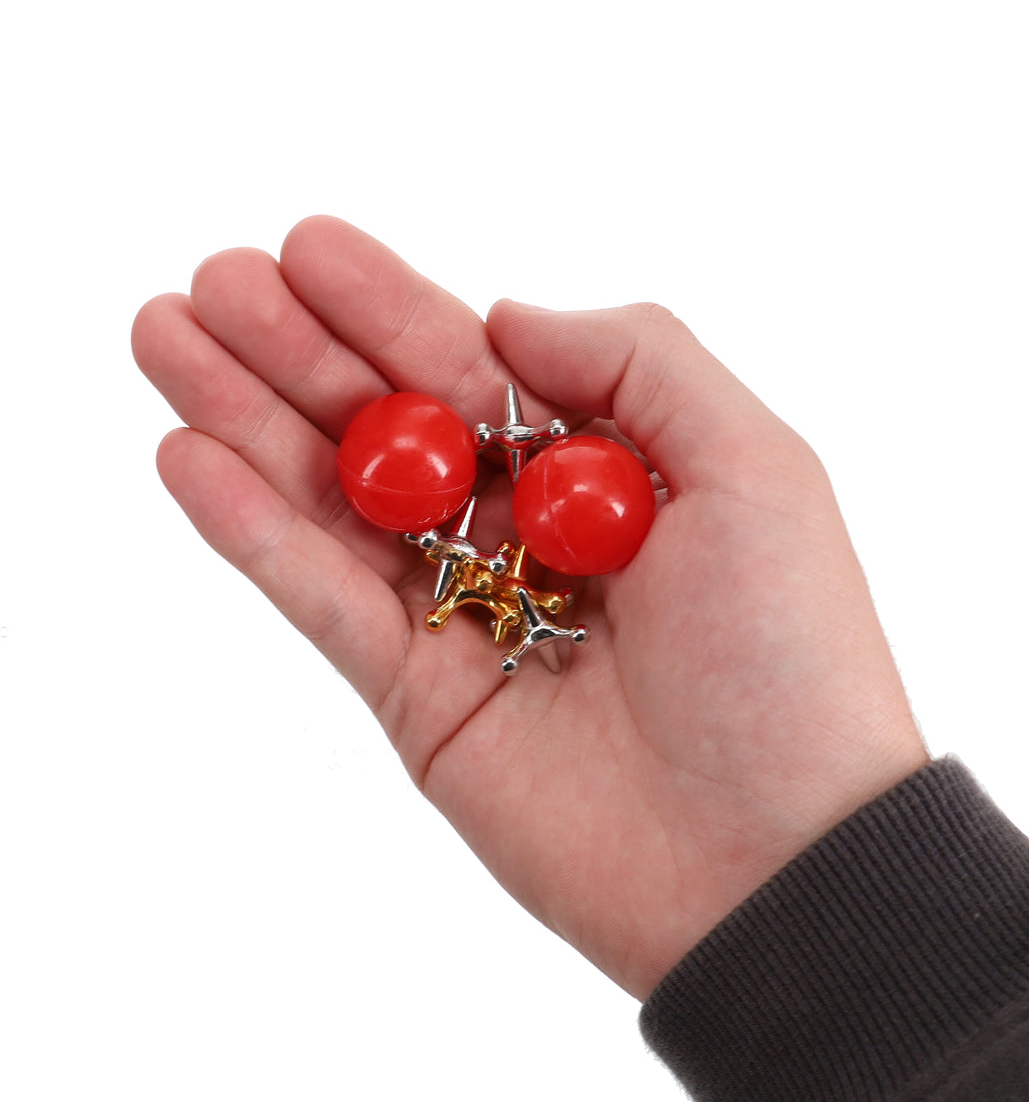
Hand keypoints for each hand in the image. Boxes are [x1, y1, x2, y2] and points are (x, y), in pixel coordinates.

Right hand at [133, 217, 927, 998]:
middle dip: (302, 353)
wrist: (778, 855)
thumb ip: (640, 363)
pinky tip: (189, 457)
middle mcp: (536, 544)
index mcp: (615, 482)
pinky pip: (326, 603)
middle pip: (396, 431)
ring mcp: (472, 623)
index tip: (306, 247)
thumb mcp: (757, 467)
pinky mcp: (424, 705)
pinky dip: (258, 534)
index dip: (393, 310)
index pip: (483, 376)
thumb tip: (507, 319)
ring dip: (251, 422)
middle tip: (208, 280)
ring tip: (163, 335)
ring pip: (341, 506)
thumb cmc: (791, 659)